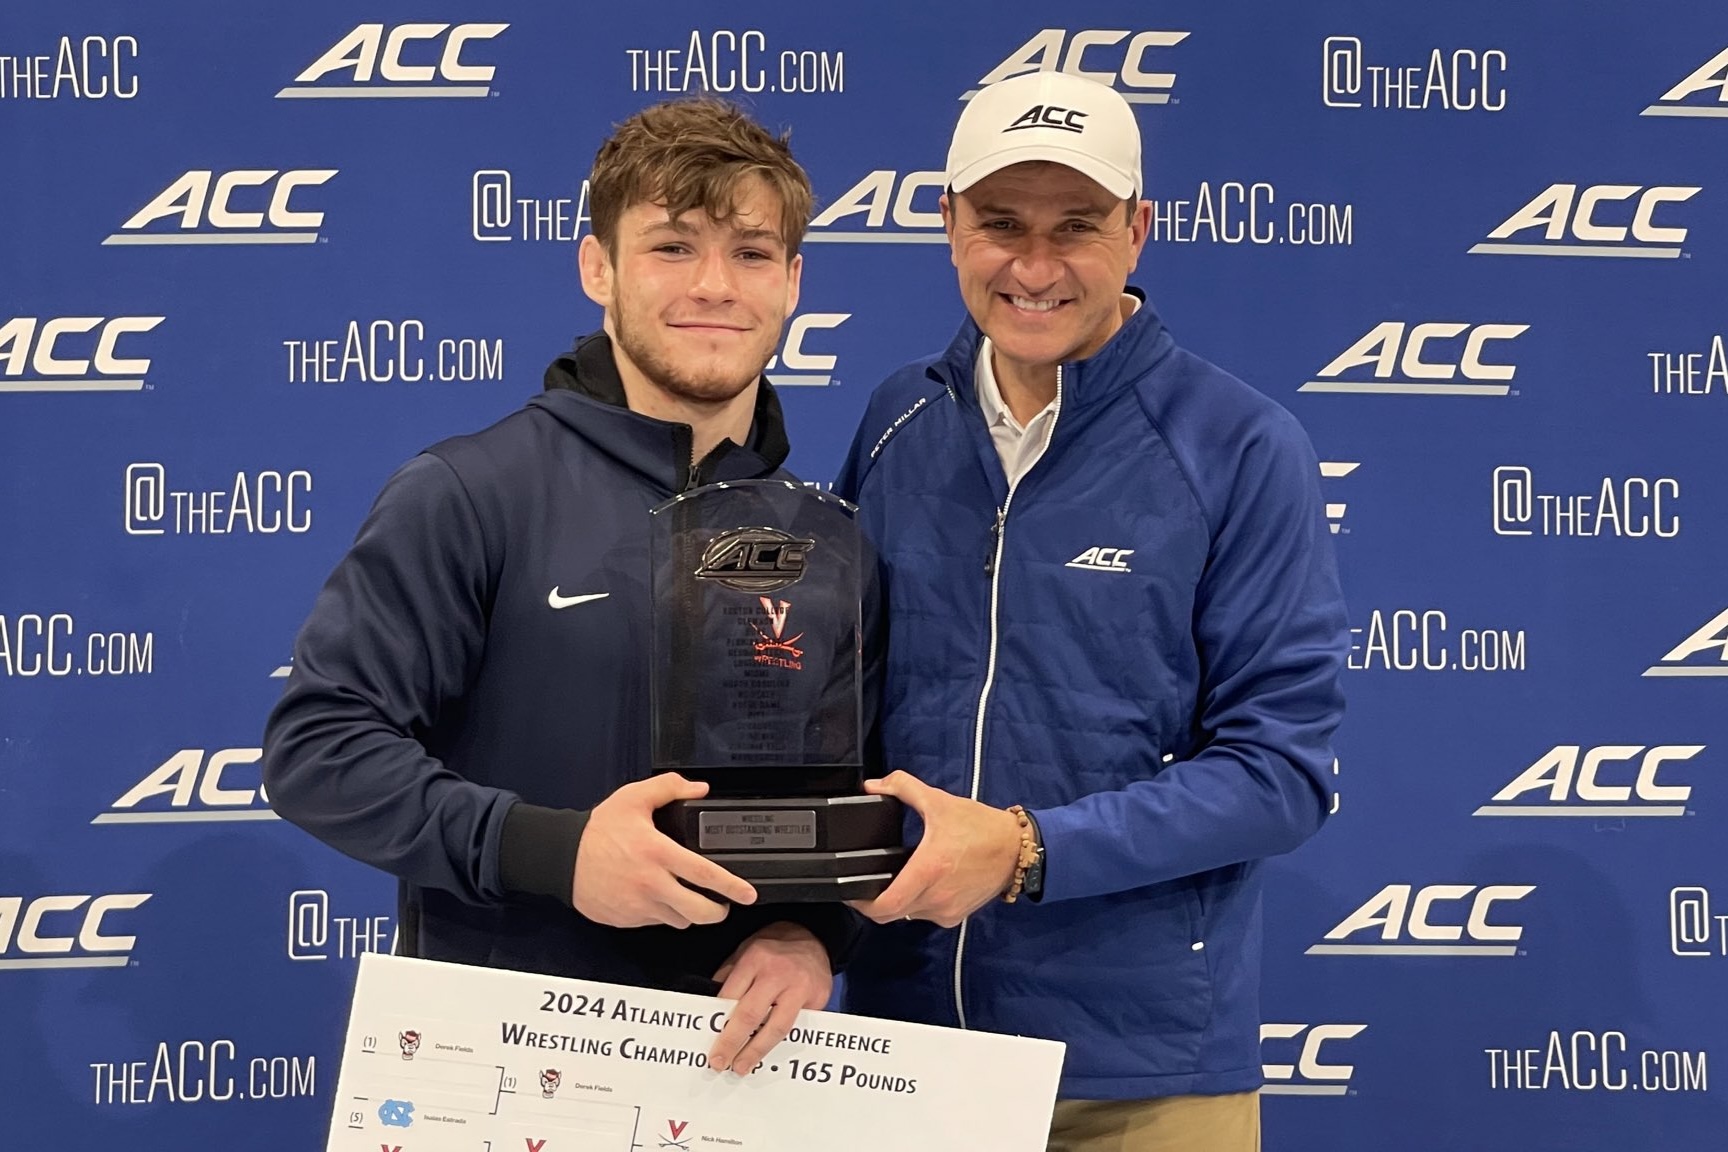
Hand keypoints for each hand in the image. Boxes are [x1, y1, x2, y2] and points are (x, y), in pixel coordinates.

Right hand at [571, 773, 756, 927]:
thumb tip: (700, 788)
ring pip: (679, 921)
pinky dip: (663, 913)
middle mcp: (652, 884)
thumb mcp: (633, 798)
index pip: (704, 874)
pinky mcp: (627, 920)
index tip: (748, 894)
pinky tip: (658, 898)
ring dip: (689, 913)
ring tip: (688, 899)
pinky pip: (655, 922)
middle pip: (699, 912)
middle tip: (723, 904)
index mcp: (658, 853)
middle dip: (718, 912)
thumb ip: (669, 788)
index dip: (732, 887)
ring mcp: (639, 906)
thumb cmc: (597, 829)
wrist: (561, 857)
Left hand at [706, 922, 831, 1075]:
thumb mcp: (745, 950)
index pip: (730, 996)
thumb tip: (712, 1009)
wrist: (814, 937)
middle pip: (750, 1015)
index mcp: (754, 959)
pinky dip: (781, 1043)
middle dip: (732, 1042)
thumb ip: (729, 976)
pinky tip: (768, 1054)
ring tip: (742, 1066)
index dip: (718, 1022)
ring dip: (756, 1051)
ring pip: (776, 1028)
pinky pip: (797, 1027)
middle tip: (720, 1062)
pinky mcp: (818, 999)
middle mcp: (777, 973)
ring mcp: (800, 987)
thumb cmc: (774, 948)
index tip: (708, 1042)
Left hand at [847, 771, 1022, 927]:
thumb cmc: (981, 828)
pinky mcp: (956, 916)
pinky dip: (916, 903)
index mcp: (928, 871)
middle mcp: (935, 897)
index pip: (885, 906)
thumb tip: (873, 785)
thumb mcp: (939, 801)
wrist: (1017, 850)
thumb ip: (903, 787)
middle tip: (866, 883)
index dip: (861, 904)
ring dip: (897, 901)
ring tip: (895, 878)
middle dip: (874, 901)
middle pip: (891, 913)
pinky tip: (918, 884)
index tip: (850, 891)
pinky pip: (925, 915)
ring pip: (907, 915)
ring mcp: (946, 911)